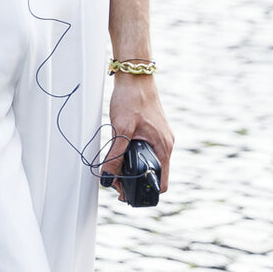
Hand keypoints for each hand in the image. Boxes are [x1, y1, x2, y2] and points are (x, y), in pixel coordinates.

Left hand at [105, 73, 173, 198]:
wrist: (135, 77)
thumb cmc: (132, 99)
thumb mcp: (122, 128)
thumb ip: (115, 155)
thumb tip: (107, 177)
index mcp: (163, 147)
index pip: (162, 182)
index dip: (146, 192)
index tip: (127, 193)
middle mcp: (165, 145)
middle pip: (153, 175)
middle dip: (134, 181)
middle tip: (114, 180)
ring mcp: (160, 138)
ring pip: (148, 163)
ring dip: (132, 169)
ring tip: (114, 167)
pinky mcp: (153, 133)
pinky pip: (146, 152)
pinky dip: (134, 157)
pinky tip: (120, 153)